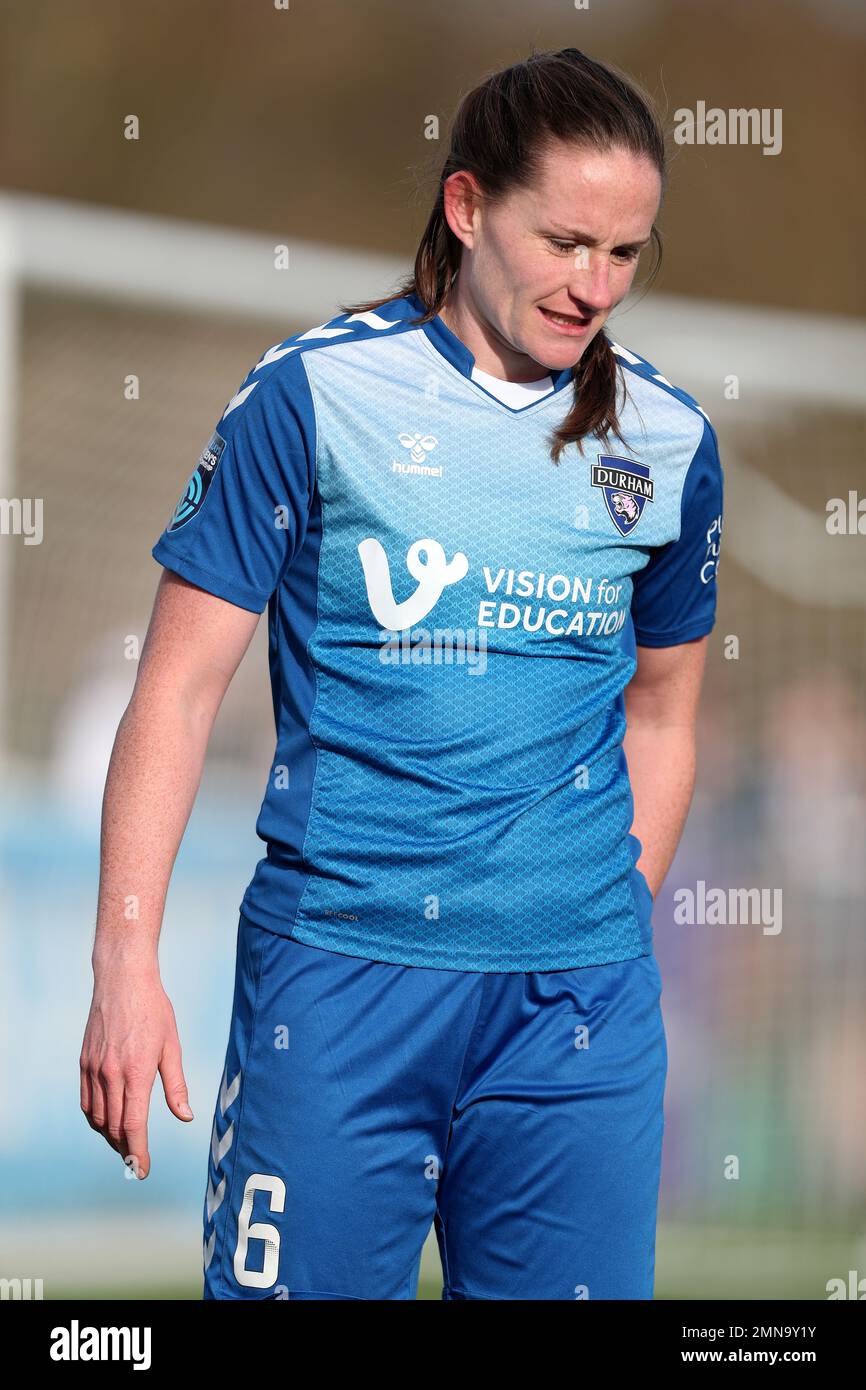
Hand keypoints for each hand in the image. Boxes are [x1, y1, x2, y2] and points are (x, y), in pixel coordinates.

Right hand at [79, 964, 192, 1179]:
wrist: (122, 981)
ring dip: (109, 1136)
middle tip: (136, 1159)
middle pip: (114, 1126)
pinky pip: (86, 1101)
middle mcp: (111, 1074)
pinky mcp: (84, 1062)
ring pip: (97, 1117)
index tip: (141, 1169)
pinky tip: (106, 1121)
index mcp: (137, 1072)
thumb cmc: (154, 1010)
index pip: (133, 1125)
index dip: (138, 1151)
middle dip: (125, 1148)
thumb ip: (176, 1085)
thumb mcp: (172, 1046)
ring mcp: (94, 1069)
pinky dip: (95, 1118)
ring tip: (123, 1144)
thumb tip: (185, 1116)